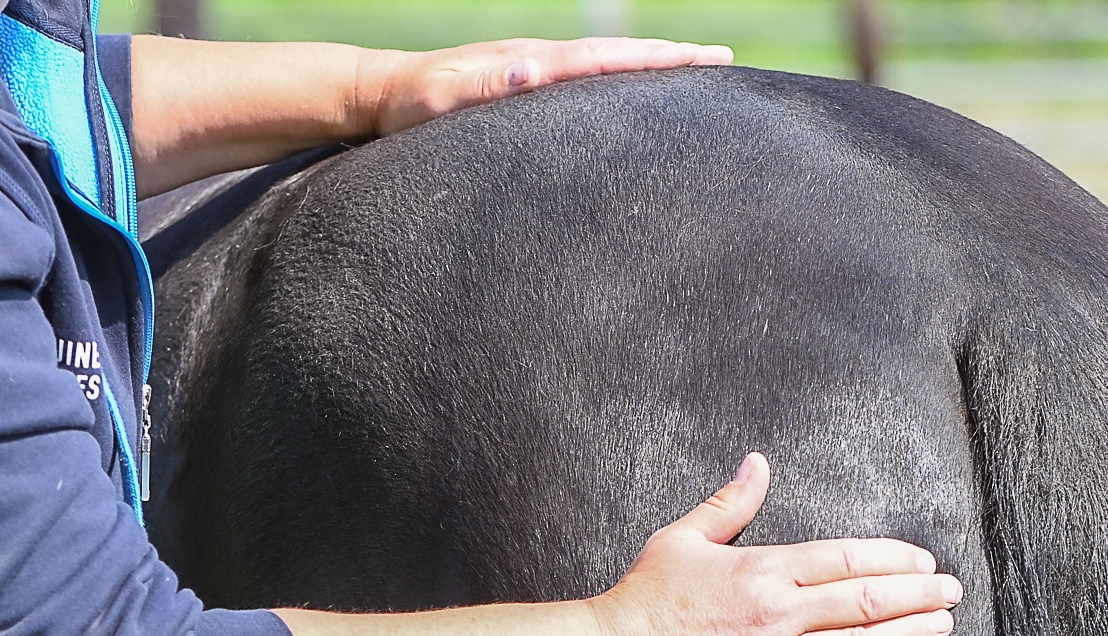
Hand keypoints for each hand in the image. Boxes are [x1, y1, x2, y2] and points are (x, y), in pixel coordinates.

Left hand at [362, 37, 734, 136]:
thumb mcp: (441, 100)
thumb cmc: (411, 107)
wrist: (382, 94)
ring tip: (697, 75)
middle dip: (674, 59)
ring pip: (609, 68)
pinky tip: (636, 102)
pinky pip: (589, 85)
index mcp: (534, 63)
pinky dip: (622, 85)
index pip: (610, 60)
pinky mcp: (528, 89)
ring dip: (653, 70)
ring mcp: (537, 73)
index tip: (706, 59)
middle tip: (725, 61)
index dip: (660, 61)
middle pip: (621, 56)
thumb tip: (531, 72)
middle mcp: (542, 61)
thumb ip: (483, 88)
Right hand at [591, 453, 961, 635]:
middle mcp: (779, 615)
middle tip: (954, 591)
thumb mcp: (683, 539)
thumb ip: (729, 504)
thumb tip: (757, 463)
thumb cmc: (644, 597)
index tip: (924, 560)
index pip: (845, 559)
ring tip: (943, 626)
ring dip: (908, 635)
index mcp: (763, 570)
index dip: (892, 559)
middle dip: (917, 594)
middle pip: (864, 600)